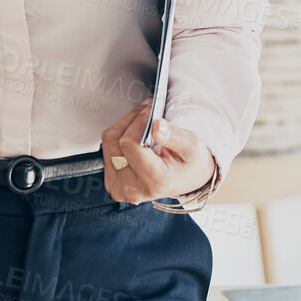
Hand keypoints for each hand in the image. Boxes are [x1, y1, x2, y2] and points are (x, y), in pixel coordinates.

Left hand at [101, 98, 215, 204]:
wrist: (187, 178)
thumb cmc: (190, 164)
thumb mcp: (192, 146)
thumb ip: (174, 136)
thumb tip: (155, 125)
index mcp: (155, 182)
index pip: (130, 144)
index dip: (138, 122)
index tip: (151, 113)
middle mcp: (133, 188)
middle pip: (116, 142)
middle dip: (132, 121)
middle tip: (149, 112)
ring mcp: (120, 187)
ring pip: (109, 142)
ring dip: (125, 125)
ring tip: (143, 121)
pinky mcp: (112, 181)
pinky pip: (107, 149)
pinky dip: (120, 135)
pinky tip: (135, 134)